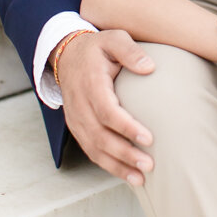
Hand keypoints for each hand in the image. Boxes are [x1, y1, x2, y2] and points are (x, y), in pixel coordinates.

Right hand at [54, 29, 154, 184]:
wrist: (67, 54)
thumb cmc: (97, 47)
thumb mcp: (114, 38)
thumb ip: (130, 51)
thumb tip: (150, 67)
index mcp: (91, 84)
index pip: (107, 111)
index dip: (126, 127)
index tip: (148, 138)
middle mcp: (80, 105)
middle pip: (100, 136)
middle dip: (125, 154)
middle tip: (149, 164)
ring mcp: (76, 118)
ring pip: (94, 148)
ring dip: (117, 166)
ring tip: (140, 178)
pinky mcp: (77, 127)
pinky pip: (90, 150)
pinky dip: (107, 165)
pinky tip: (126, 174)